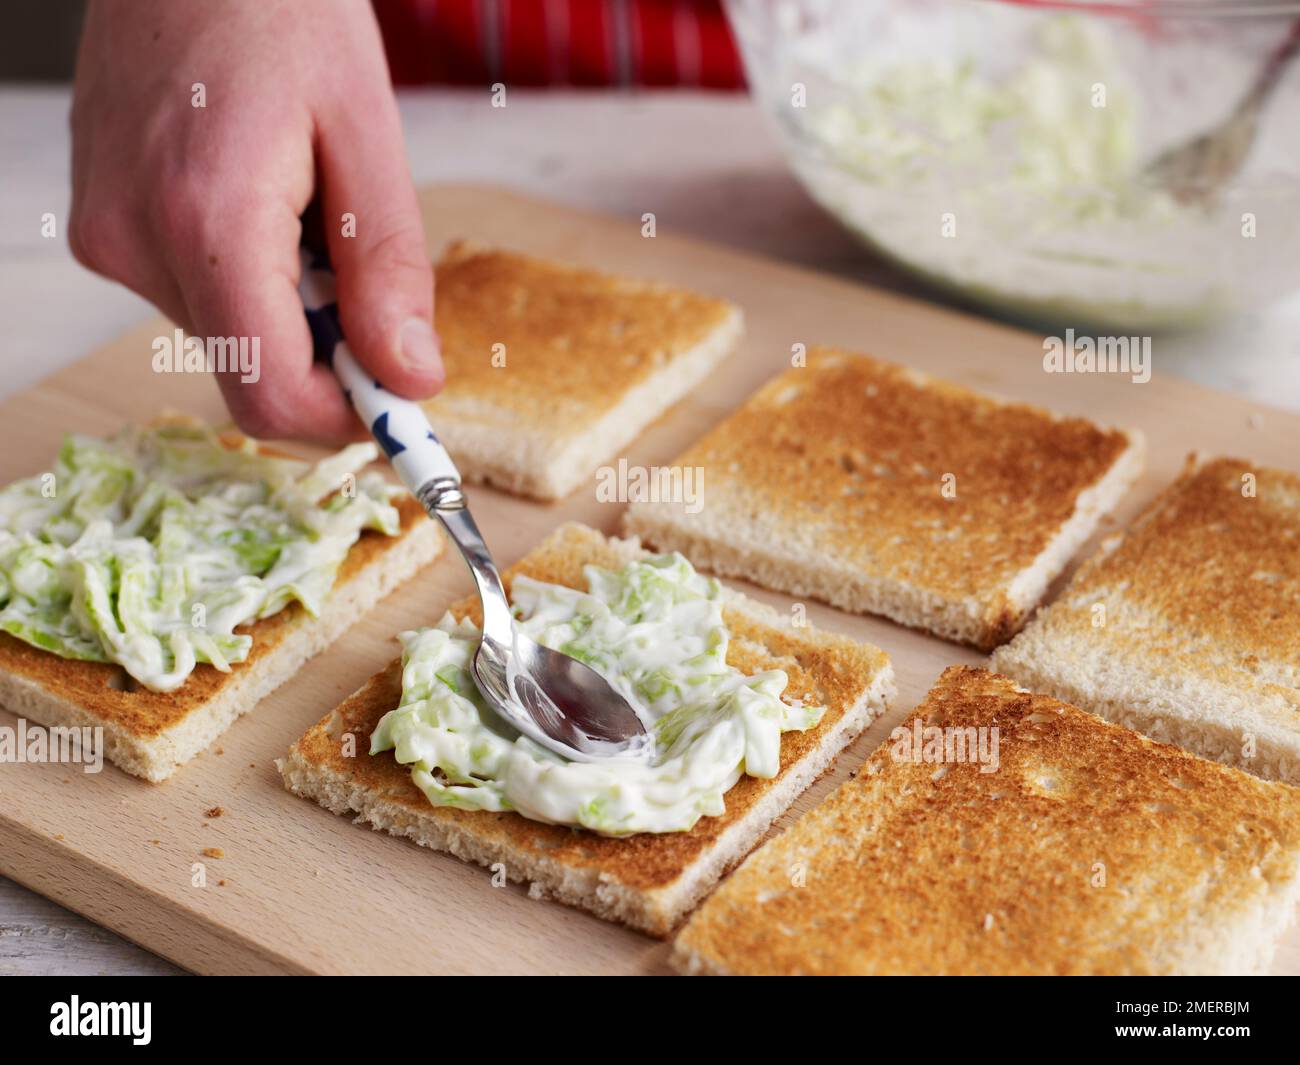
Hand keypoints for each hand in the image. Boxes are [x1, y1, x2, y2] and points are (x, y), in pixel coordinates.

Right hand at [69, 0, 442, 440]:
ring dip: (288, 304)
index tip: (398, 403)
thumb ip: (387, 270)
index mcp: (206, 220)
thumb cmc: (281, 11)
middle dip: (324, 346)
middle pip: (253, 369)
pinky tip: (260, 198)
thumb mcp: (367, 135)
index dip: (345, 418)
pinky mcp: (102, 227)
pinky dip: (249, 275)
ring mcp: (109, 237)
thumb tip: (408, 378)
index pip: (271, 393)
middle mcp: (136, 242)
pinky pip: (196, 294)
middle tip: (358, 262)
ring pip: (228, 334)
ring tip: (301, 203)